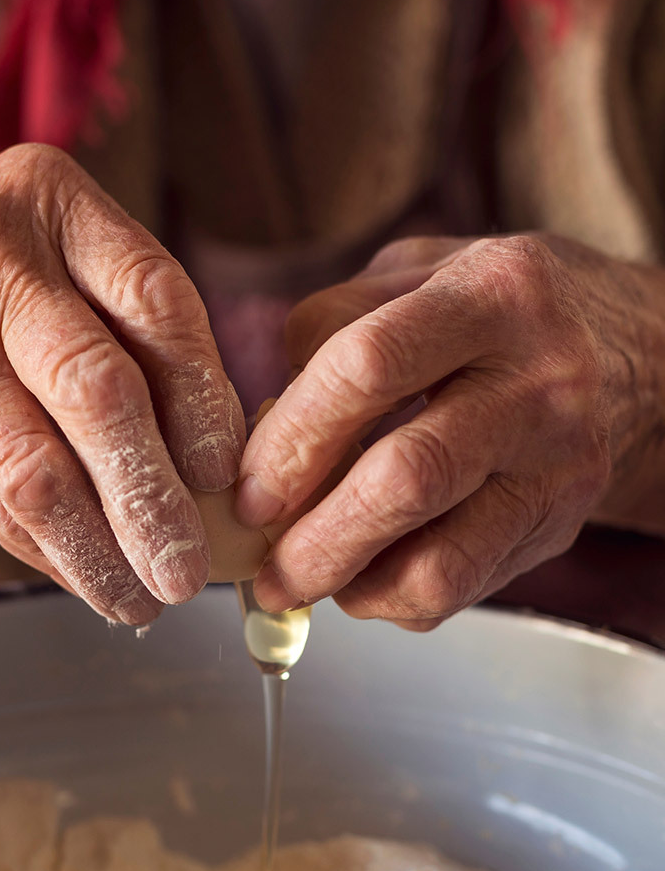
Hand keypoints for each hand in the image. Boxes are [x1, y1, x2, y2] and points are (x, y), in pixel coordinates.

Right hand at [0, 144, 244, 622]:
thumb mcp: (68, 259)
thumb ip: (141, 333)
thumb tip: (219, 465)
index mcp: (57, 208)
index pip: (154, 301)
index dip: (203, 397)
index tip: (224, 474)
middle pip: (95, 389)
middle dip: (150, 495)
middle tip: (186, 569)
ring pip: (33, 469)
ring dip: (98, 548)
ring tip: (143, 597)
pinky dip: (48, 553)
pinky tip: (90, 578)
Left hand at [236, 234, 664, 628]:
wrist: (644, 356)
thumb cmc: (509, 311)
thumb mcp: (425, 272)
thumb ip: (337, 323)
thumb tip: (263, 421)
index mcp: (491, 296)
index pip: (368, 366)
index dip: (292, 438)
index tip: (246, 487)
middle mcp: (537, 381)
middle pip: (406, 478)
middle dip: (314, 537)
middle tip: (262, 564)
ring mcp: (556, 463)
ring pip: (440, 559)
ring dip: (349, 586)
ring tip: (300, 581)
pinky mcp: (560, 523)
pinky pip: (463, 588)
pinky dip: (393, 598)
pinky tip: (363, 576)